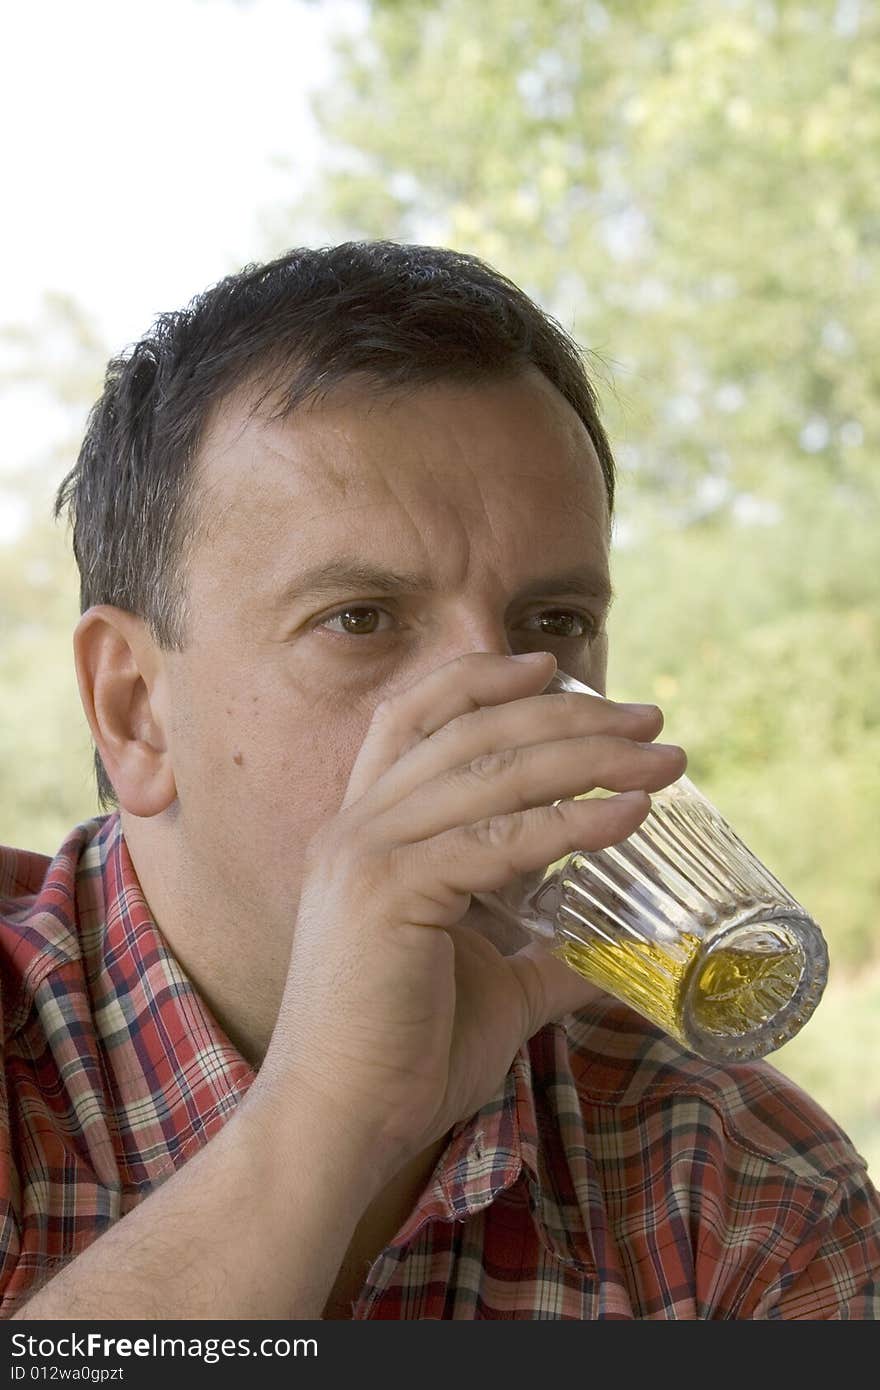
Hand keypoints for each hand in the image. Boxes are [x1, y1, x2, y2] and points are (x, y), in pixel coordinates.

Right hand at [257, 651, 686, 1178]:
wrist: (335, 1125)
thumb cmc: (401, 1058)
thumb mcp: (491, 988)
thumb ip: (546, 960)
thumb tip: (615, 957)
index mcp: (364, 833)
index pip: (415, 721)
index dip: (481, 680)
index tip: (552, 665)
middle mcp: (358, 827)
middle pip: (470, 732)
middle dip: (565, 713)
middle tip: (646, 716)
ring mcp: (367, 852)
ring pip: (489, 772)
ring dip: (586, 754)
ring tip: (659, 758)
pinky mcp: (390, 891)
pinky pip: (499, 840)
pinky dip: (571, 822)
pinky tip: (628, 817)